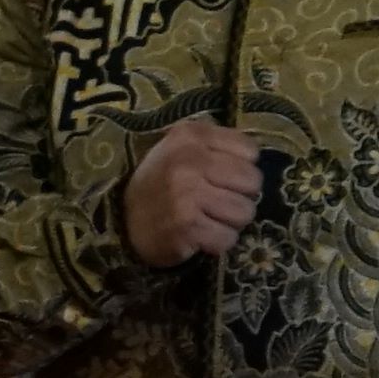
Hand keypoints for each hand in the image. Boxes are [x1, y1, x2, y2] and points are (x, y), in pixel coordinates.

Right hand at [119, 115, 267, 266]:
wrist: (122, 220)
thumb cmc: (161, 183)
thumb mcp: (182, 148)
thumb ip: (217, 144)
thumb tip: (257, 159)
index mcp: (191, 135)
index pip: (250, 152)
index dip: (240, 168)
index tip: (219, 176)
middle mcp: (189, 160)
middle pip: (252, 182)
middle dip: (239, 196)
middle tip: (216, 201)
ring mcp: (187, 194)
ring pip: (245, 212)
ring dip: (230, 221)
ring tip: (208, 218)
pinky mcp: (187, 226)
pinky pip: (228, 238)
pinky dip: (217, 242)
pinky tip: (200, 235)